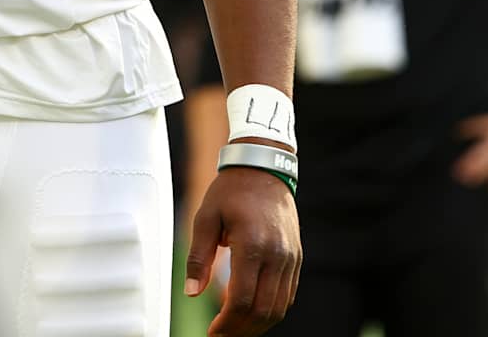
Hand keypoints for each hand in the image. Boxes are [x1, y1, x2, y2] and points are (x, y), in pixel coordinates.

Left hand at [185, 159, 300, 336]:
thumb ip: (198, 257)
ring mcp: (290, 257)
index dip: (226, 323)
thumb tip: (192, 292)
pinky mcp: (296, 257)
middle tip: (221, 335)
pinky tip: (253, 314)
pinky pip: (287, 295)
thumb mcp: (206, 218)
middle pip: (263, 310)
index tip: (212, 331)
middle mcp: (276, 254)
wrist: (264, 167)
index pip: (242, 300)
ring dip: (258, 325)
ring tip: (235, 329)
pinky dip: (272, 311)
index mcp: (252, 244)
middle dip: (240, 330)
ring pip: (279, 307)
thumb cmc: (231, 191)